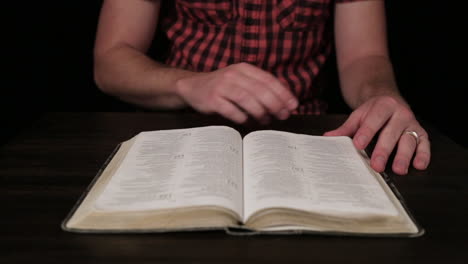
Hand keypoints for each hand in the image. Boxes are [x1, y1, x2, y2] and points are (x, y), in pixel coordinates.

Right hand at [175, 63, 297, 123]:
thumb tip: (283, 103)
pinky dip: (242, 117)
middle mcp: (233, 74)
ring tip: (266, 120)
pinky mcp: (212, 99)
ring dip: (259, 112)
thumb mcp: (241, 80)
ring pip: (246, 99)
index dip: (282, 93)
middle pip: (259, 90)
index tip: (293, 105)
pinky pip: (231, 110)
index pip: (268, 80)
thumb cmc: (222, 87)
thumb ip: (259, 87)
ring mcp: (221, 86)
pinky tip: (247, 121)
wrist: (192, 86)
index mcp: (244, 69)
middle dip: (274, 104)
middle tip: (282, 115)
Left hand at [324, 95, 430, 174]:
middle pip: (392, 132)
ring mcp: (412, 123)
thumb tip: (328, 138)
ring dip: (404, 155)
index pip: (374, 119)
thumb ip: (346, 128)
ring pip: (409, 140)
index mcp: (383, 106)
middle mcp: (400, 113)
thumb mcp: (358, 116)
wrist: (389, 100)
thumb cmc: (372, 112)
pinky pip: (425, 144)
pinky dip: (423, 154)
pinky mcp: (421, 133)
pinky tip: (419, 165)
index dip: (366, 132)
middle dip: (384, 150)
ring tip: (399, 169)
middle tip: (377, 165)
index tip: (358, 145)